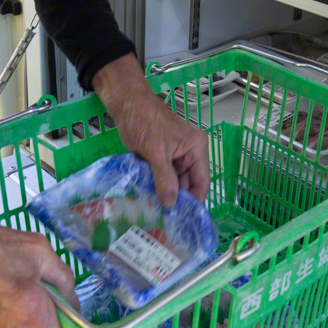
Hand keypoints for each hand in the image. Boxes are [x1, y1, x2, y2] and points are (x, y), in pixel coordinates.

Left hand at [92, 53, 209, 206]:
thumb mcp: (156, 150)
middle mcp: (189, 155)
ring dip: (165, 196)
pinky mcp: (160, 159)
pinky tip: (148, 202)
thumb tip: (170, 204)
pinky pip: (162, 179)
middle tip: (166, 222)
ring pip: (174, 184)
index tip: (184, 221)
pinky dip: (156, 188)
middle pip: (188, 185)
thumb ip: (165, 177)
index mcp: (196, 149)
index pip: (202, 181)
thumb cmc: (145, 121)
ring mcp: (174, 158)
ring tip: (156, 215)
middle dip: (177, 201)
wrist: (126, 105)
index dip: (194, 201)